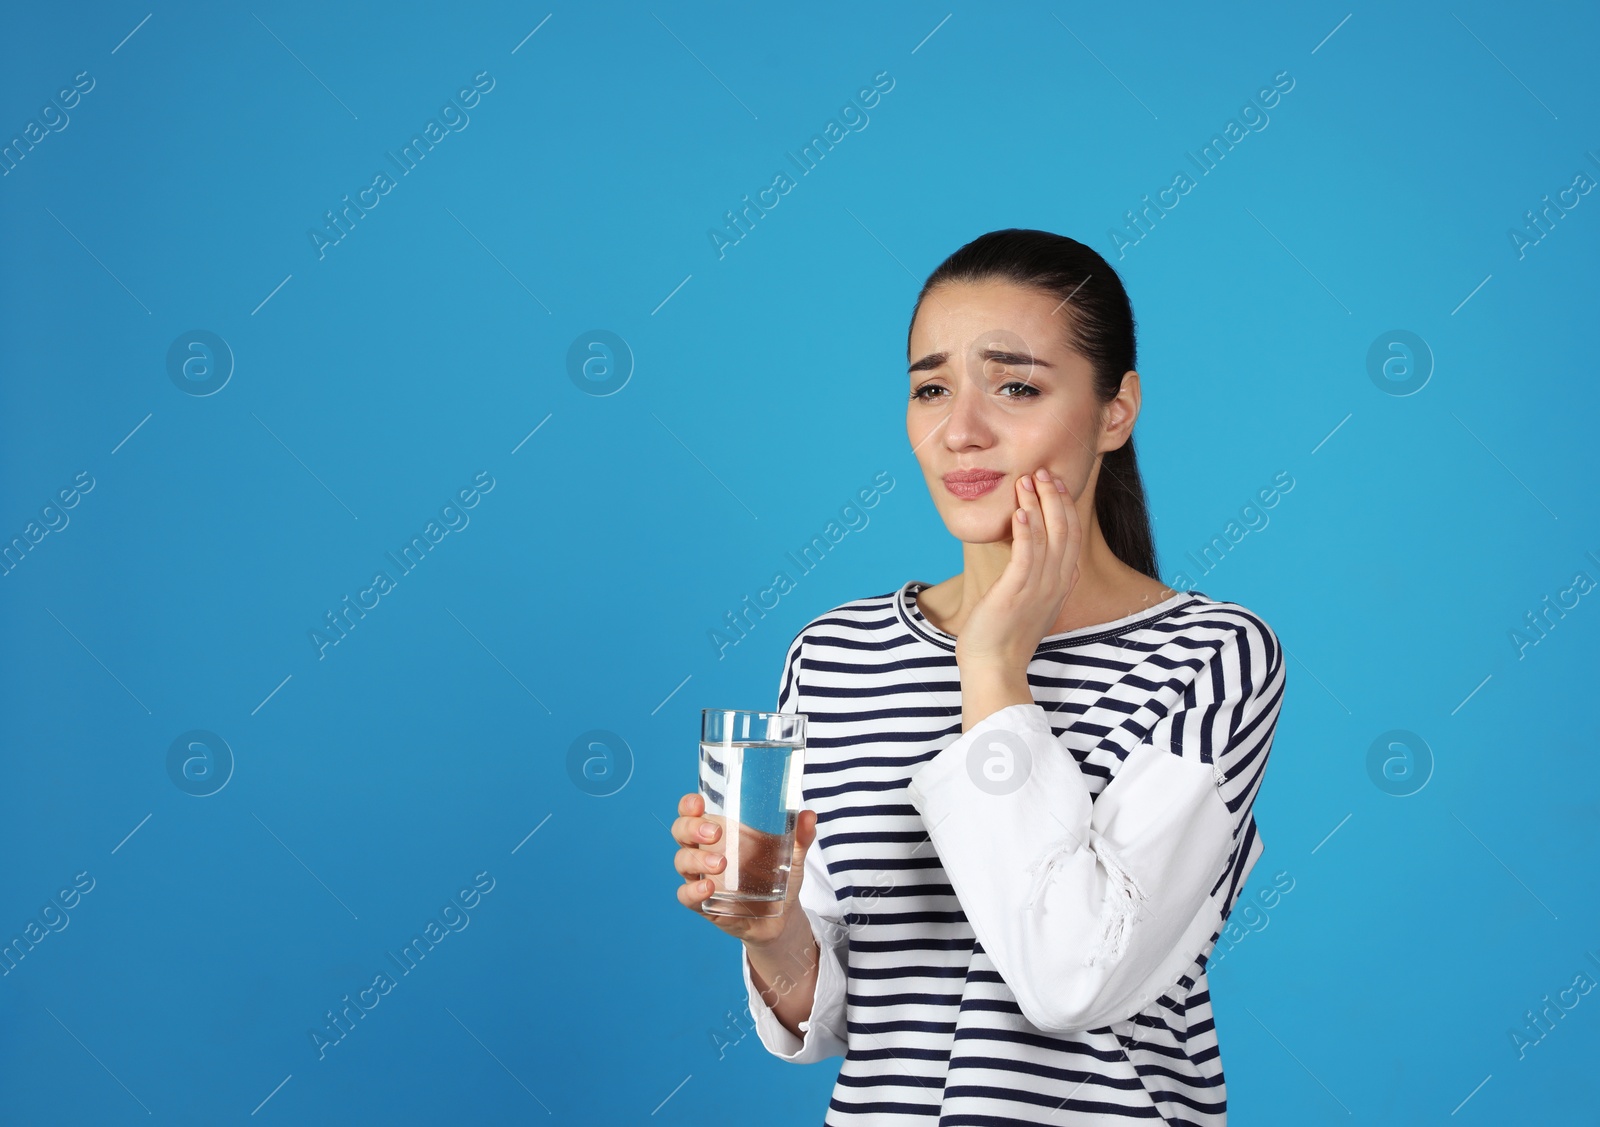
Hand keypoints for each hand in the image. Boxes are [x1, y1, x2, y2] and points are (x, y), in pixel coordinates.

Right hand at [671, 791, 818, 948]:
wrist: (781, 917)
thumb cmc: (778, 877)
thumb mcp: (792, 855)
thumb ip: (800, 835)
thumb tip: (809, 815)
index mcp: (721, 832)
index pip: (692, 812)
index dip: (689, 805)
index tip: (699, 803)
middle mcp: (705, 851)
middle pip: (681, 832)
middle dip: (691, 828)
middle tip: (714, 833)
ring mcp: (702, 877)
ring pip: (682, 861)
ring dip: (696, 860)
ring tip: (720, 864)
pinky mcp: (704, 903)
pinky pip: (686, 895)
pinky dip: (692, 891)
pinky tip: (708, 888)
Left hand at [954, 465, 1083, 672]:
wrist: (995, 665)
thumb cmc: (1006, 634)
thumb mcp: (1031, 601)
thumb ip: (1039, 578)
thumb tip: (1038, 555)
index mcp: (1062, 584)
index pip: (1073, 535)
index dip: (1065, 506)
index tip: (1054, 483)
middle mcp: (1056, 584)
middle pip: (1066, 530)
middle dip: (1054, 497)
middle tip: (1043, 471)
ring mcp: (1039, 589)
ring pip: (1048, 538)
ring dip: (1037, 505)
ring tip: (1027, 481)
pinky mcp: (1017, 593)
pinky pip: (1026, 557)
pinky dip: (1026, 532)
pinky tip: (1020, 513)